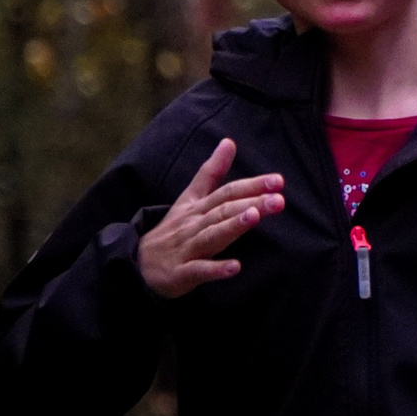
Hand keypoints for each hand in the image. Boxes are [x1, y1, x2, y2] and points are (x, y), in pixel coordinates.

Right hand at [137, 138, 285, 299]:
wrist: (137, 266)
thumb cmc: (173, 230)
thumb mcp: (190, 199)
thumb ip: (211, 172)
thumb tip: (229, 141)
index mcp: (198, 207)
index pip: (227, 192)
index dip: (252, 186)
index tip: (278, 181)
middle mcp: (193, 225)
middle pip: (223, 211)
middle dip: (251, 203)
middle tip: (279, 200)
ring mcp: (186, 249)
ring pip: (211, 235)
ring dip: (232, 226)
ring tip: (254, 217)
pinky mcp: (180, 273)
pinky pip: (198, 270)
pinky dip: (215, 270)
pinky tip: (235, 268)